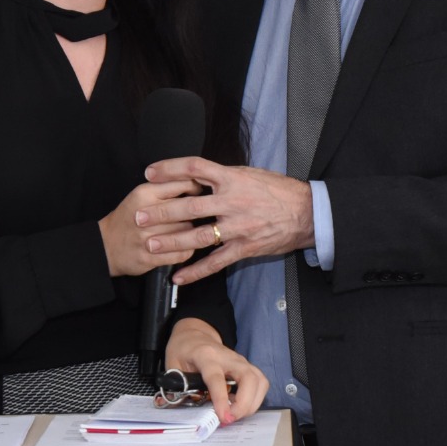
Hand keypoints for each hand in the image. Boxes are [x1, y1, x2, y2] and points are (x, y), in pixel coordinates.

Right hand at [98, 179, 201, 276]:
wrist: (105, 245)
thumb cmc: (128, 218)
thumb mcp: (142, 195)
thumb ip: (166, 187)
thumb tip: (198, 182)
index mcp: (145, 193)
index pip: (182, 184)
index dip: (195, 189)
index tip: (199, 193)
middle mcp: (146, 214)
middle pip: (188, 210)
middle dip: (195, 213)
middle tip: (198, 214)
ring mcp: (147, 237)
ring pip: (187, 232)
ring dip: (192, 234)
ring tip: (188, 232)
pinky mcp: (149, 257)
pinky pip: (182, 254)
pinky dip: (187, 251)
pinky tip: (183, 247)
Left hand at [137, 157, 313, 285]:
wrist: (307, 213)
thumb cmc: (278, 191)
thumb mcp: (250, 174)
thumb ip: (223, 175)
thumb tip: (198, 173)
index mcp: (232, 178)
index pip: (195, 168)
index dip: (170, 169)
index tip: (149, 172)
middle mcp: (232, 201)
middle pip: (189, 205)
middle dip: (161, 211)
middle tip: (139, 216)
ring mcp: (237, 226)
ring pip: (198, 236)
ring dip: (171, 242)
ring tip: (150, 245)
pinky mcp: (244, 248)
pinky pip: (215, 262)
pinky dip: (194, 271)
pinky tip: (177, 277)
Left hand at [165, 318, 268, 423]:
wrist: (194, 335)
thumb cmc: (183, 351)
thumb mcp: (172, 366)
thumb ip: (178, 388)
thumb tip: (184, 410)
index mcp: (206, 356)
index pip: (216, 378)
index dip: (221, 399)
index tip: (223, 417)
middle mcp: (228, 357)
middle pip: (248, 378)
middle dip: (244, 404)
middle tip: (230, 419)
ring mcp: (241, 361)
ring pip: (260, 381)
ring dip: (252, 403)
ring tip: (235, 415)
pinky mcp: (247, 367)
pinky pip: (260, 384)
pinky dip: (255, 399)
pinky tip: (240, 406)